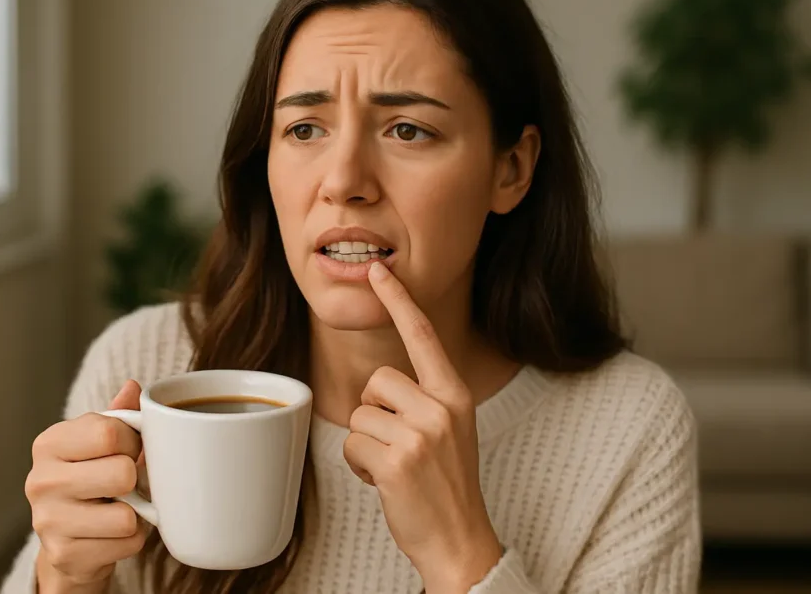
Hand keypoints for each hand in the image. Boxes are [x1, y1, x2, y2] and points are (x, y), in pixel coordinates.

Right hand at [26, 380, 151, 591]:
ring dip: (135, 514)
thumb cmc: (91, 481)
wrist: (69, 542)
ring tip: (118, 509)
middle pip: (121, 473)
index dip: (133, 442)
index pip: (110, 432)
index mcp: (49, 443)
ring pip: (126, 515)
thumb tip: (133, 386)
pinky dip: (130, 540)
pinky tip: (111, 534)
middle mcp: (40, 480)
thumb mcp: (100, 444)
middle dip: (135, 479)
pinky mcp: (64, 554)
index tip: (129, 450)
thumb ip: (119, 416)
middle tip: (124, 484)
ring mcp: (48, 521)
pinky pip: (127, 544)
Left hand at [343, 263, 502, 593]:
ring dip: (365, 444)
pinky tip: (385, 482)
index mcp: (454, 394)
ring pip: (358, 414)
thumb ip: (424, 400)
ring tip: (394, 466)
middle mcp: (441, 407)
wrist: (459, 539)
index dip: (399, 300)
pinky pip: (352, 444)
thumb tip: (381, 383)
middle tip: (398, 445)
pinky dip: (359, 466)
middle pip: (375, 381)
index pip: (422, 336)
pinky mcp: (397, 460)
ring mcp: (421, 434)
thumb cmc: (445, 484)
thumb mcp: (449, 430)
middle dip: (374, 413)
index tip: (379, 270)